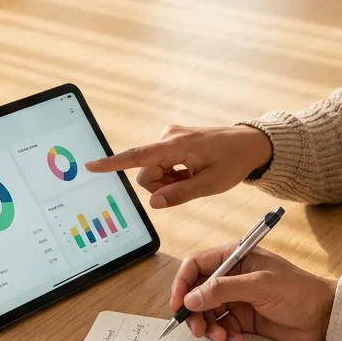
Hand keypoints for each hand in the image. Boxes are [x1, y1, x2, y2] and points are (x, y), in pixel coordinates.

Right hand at [84, 125, 272, 208]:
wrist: (250, 143)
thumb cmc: (233, 162)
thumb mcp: (211, 184)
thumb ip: (180, 194)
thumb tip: (154, 203)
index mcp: (175, 146)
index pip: (137, 157)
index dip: (113, 163)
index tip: (91, 166)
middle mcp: (167, 137)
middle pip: (146, 173)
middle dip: (162, 186)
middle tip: (190, 185)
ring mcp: (169, 137)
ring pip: (154, 170)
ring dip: (170, 180)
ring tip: (194, 176)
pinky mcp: (173, 140)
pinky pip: (162, 164)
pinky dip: (175, 173)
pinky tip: (193, 170)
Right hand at [171, 246, 334, 340]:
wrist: (325, 317)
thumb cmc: (299, 292)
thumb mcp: (260, 286)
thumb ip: (223, 290)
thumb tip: (190, 298)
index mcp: (234, 257)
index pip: (195, 266)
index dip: (182, 285)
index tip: (179, 306)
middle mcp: (232, 277)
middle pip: (197, 293)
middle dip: (194, 313)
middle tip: (199, 331)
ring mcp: (237, 299)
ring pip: (207, 313)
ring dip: (209, 328)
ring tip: (222, 338)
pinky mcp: (243, 319)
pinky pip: (222, 327)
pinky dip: (224, 336)